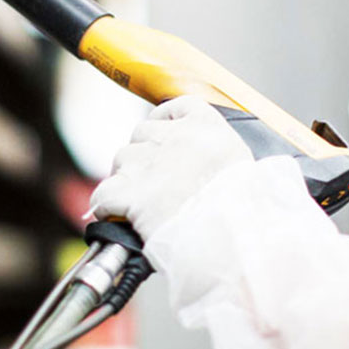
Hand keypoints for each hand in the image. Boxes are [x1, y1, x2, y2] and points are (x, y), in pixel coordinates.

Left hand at [90, 95, 253, 240]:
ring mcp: (147, 163)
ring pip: (122, 159)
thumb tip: (201, 169)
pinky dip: (106, 205)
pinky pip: (104, 192)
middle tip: (155, 180)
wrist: (233, 241)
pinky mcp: (128, 194)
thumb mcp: (244, 169)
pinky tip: (116, 216)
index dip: (163, 120)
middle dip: (144, 154)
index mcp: (206, 127)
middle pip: (143, 133)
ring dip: (126, 178)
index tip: (161, 132)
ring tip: (139, 203)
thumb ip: (217, 157)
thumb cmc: (244, 213)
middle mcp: (173, 138)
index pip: (175, 107)